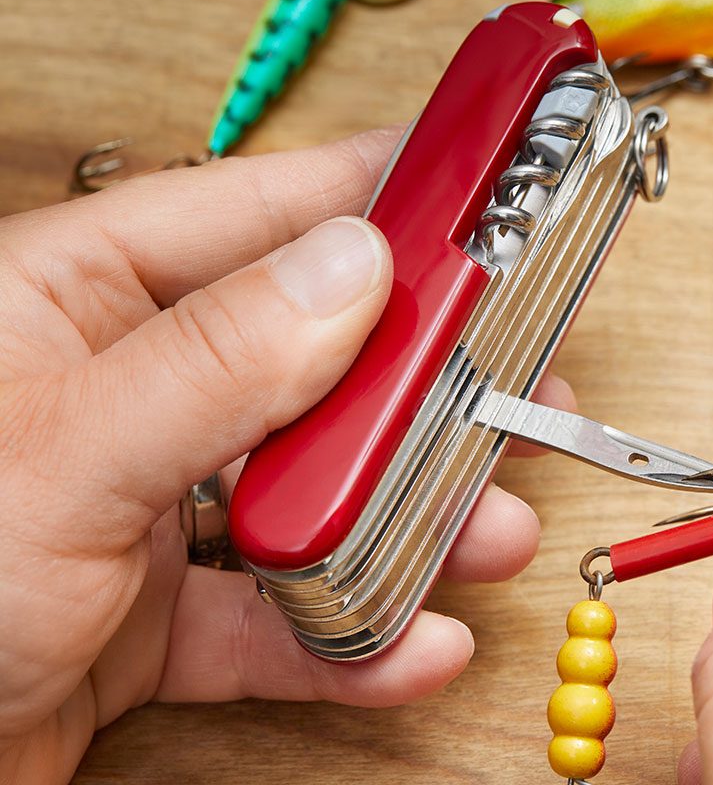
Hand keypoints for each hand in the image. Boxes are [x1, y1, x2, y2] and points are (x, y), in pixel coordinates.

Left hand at [0, 127, 572, 781]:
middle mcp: (123, 394)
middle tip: (519, 391)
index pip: (250, 215)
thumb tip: (356, 269)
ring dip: (411, 522)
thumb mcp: (66, 457)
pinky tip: (417, 646)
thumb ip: (217, 365)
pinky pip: (280, 615)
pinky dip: (354, 637)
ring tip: (495, 535)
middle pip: (311, 363)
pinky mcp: (162, 614)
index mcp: (73, 303)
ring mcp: (147, 506)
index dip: (372, 198)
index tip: (478, 193)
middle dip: (426, 391)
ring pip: (311, 493)